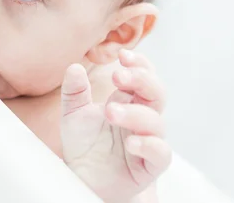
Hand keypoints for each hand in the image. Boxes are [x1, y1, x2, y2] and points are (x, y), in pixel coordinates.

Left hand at [61, 49, 169, 202]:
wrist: (83, 178)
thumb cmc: (85, 143)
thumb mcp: (73, 114)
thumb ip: (74, 92)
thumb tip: (73, 67)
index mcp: (129, 100)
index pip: (144, 76)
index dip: (140, 64)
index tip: (122, 56)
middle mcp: (143, 117)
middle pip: (156, 93)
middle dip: (140, 80)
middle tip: (117, 76)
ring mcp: (148, 141)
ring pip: (156, 122)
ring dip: (135, 113)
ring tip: (110, 111)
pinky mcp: (150, 166)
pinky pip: (161, 153)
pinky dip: (149, 145)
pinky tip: (130, 142)